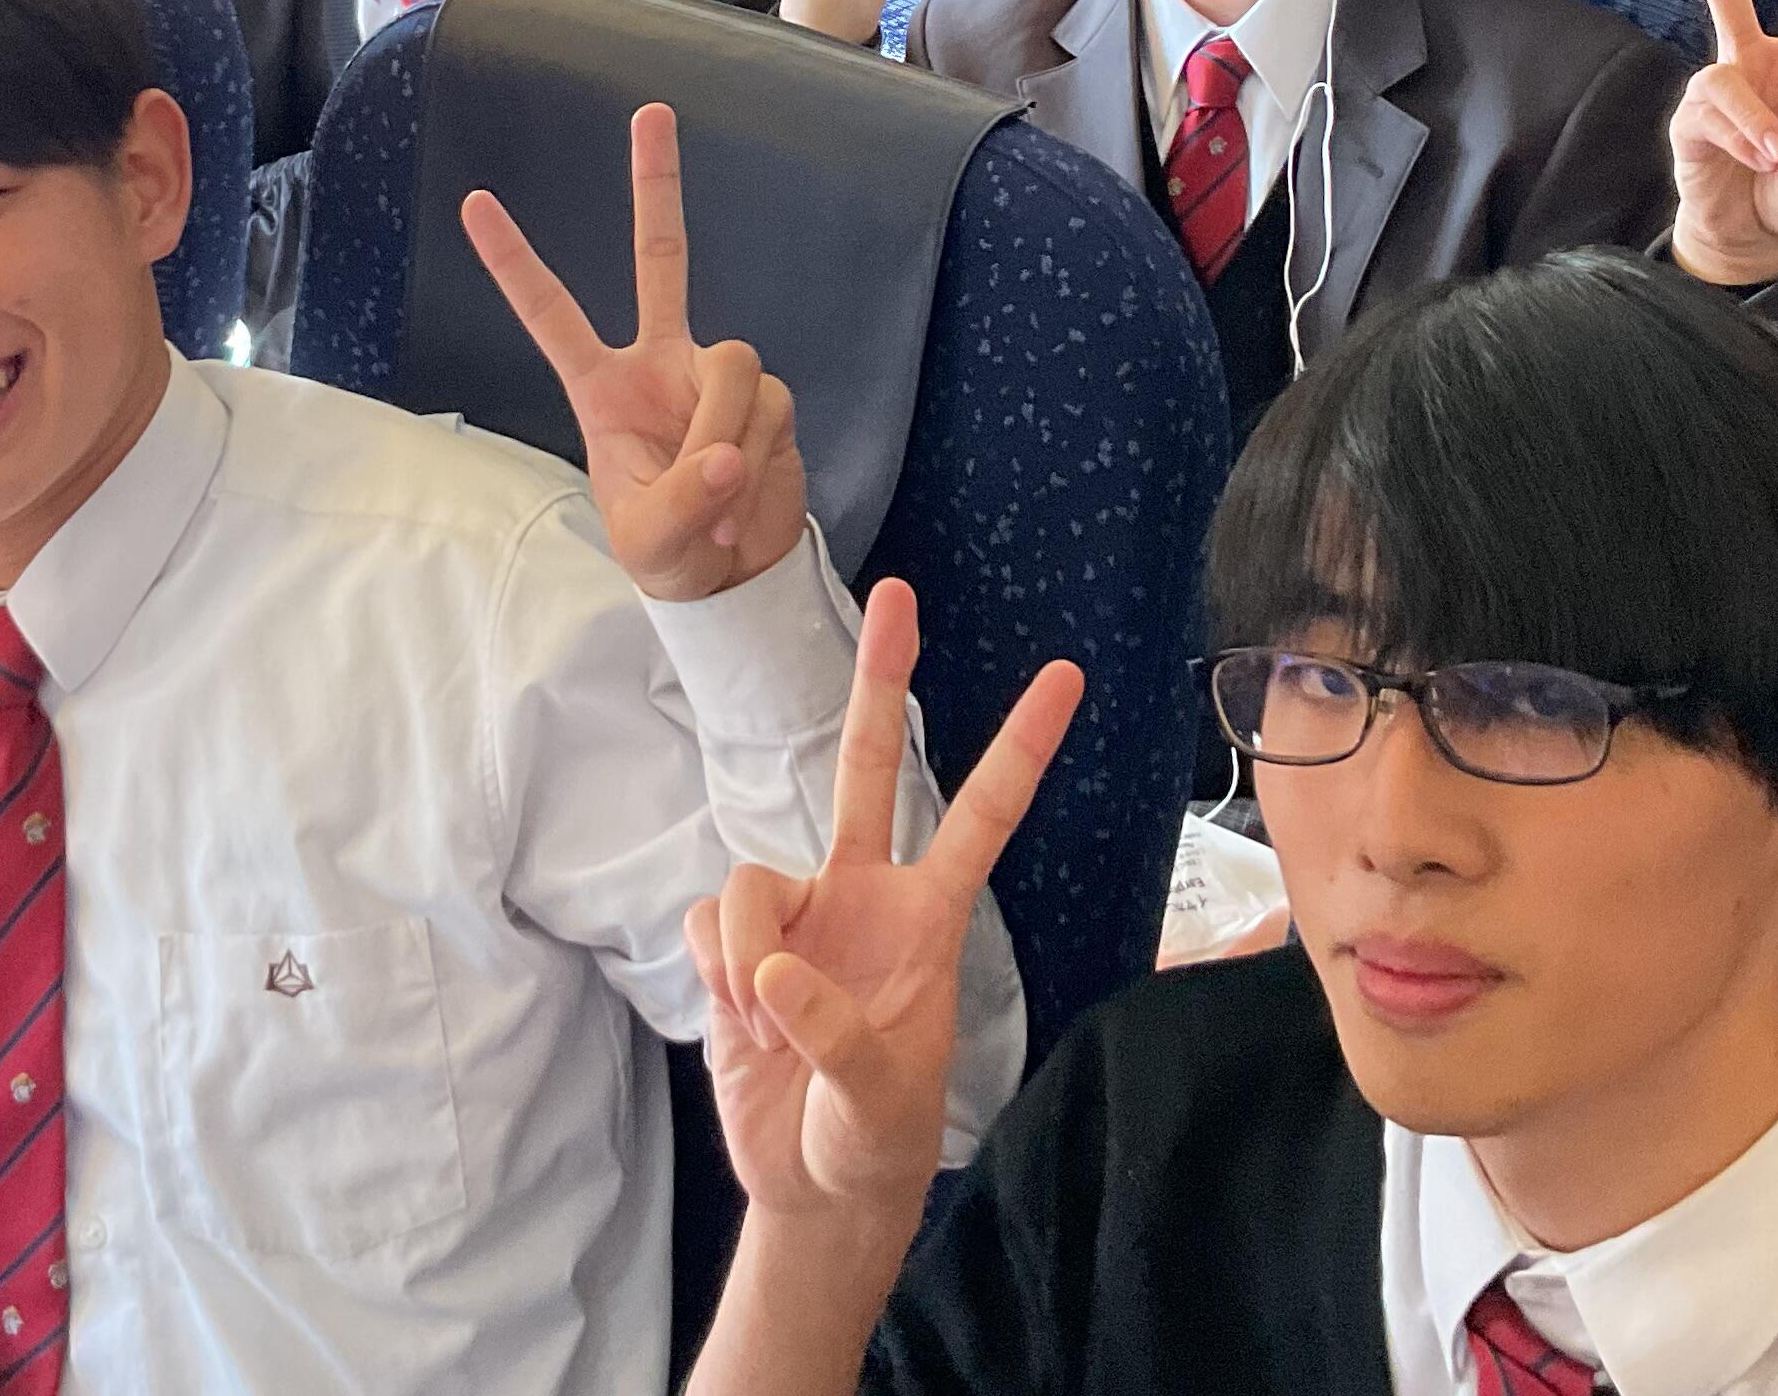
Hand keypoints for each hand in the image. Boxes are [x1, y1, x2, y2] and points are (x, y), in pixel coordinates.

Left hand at [463, 105, 807, 600]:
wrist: (735, 577)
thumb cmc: (668, 555)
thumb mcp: (652, 540)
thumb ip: (685, 498)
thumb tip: (730, 453)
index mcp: (603, 389)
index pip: (551, 314)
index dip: (515, 262)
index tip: (474, 203)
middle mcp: (660, 363)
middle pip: (661, 258)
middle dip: (657, 186)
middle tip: (649, 111)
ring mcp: (713, 375)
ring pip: (733, 365)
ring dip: (726, 435)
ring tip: (716, 499)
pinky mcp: (767, 397)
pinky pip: (770, 405)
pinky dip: (760, 457)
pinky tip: (746, 494)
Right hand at [686, 581, 1080, 1221]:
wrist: (811, 1185)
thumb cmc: (874, 1140)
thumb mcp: (879, 1103)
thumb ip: (836, 1035)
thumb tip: (775, 968)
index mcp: (927, 919)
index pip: (981, 817)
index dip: (1020, 748)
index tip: (1067, 678)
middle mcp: (862, 894)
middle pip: (867, 765)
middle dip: (879, 677)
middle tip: (898, 592)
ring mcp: (798, 914)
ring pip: (753, 877)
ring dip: (748, 953)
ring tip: (769, 1026)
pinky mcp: (737, 944)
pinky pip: (709, 922)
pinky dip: (714, 974)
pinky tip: (737, 1020)